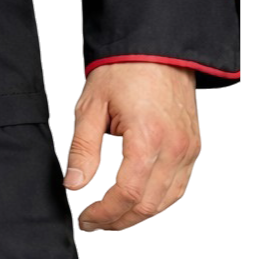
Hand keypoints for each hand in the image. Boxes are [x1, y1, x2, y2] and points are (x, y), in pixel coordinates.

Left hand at [63, 61, 200, 232]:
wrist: (154, 44)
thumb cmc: (123, 67)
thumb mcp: (91, 105)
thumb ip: (83, 149)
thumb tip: (73, 184)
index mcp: (148, 137)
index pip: (128, 194)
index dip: (105, 213)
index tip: (86, 218)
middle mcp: (174, 148)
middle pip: (149, 205)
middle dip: (119, 220)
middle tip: (94, 221)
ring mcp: (188, 149)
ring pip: (166, 201)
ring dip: (139, 215)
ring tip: (112, 216)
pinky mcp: (193, 146)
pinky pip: (178, 186)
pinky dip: (158, 200)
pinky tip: (138, 200)